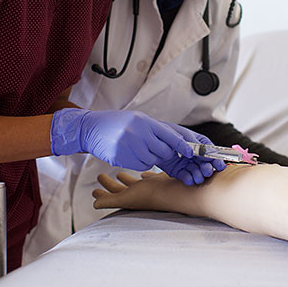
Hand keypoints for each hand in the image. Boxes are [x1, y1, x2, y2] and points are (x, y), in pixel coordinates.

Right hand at [51, 109, 222, 183]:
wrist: (91, 129)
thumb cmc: (117, 125)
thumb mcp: (138, 122)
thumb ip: (157, 132)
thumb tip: (181, 145)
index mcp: (146, 121)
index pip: (173, 135)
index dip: (186, 145)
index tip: (196, 153)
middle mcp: (140, 132)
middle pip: (166, 151)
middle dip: (171, 157)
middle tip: (172, 160)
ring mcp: (130, 144)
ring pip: (154, 160)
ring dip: (152, 159)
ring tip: (138, 149)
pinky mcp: (122, 156)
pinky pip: (141, 165)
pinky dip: (139, 162)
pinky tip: (129, 154)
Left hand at [158, 124, 224, 185]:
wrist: (150, 139)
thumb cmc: (166, 132)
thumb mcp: (180, 135)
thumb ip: (190, 144)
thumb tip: (199, 154)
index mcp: (197, 142)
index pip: (210, 151)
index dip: (215, 158)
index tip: (219, 165)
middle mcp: (193, 154)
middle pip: (204, 163)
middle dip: (207, 168)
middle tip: (207, 171)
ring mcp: (185, 163)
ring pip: (195, 171)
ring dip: (198, 175)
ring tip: (198, 178)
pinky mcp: (177, 170)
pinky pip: (185, 176)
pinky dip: (188, 178)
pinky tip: (189, 180)